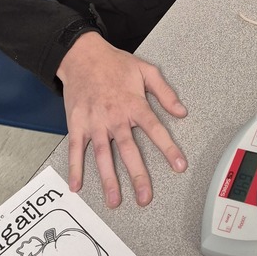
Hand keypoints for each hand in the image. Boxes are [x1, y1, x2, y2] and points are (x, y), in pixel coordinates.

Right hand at [57, 32, 186, 207]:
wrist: (81, 55)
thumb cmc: (115, 63)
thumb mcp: (146, 70)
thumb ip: (165, 92)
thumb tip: (181, 111)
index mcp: (133, 104)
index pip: (155, 130)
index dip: (168, 148)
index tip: (179, 166)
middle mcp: (114, 117)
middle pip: (128, 150)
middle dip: (137, 175)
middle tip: (144, 197)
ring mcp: (94, 122)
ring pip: (101, 155)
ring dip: (108, 179)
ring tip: (114, 200)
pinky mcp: (77, 124)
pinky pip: (75, 149)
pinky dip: (74, 168)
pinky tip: (77, 186)